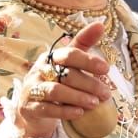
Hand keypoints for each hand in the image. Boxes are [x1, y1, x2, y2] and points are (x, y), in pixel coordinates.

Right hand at [14, 20, 112, 137]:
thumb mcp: (69, 62)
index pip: (69, 54)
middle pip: (65, 74)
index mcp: (51, 57)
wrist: (32, 107)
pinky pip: (47, 109)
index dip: (88, 60)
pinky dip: (65, 111)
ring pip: (55, 91)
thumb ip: (84, 44)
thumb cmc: (55, 80)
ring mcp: (33, 89)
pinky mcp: (30, 107)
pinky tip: (80, 113)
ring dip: (78, 97)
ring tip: (94, 103)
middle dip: (88, 83)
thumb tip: (100, 24)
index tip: (106, 69)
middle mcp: (39, 70)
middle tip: (106, 93)